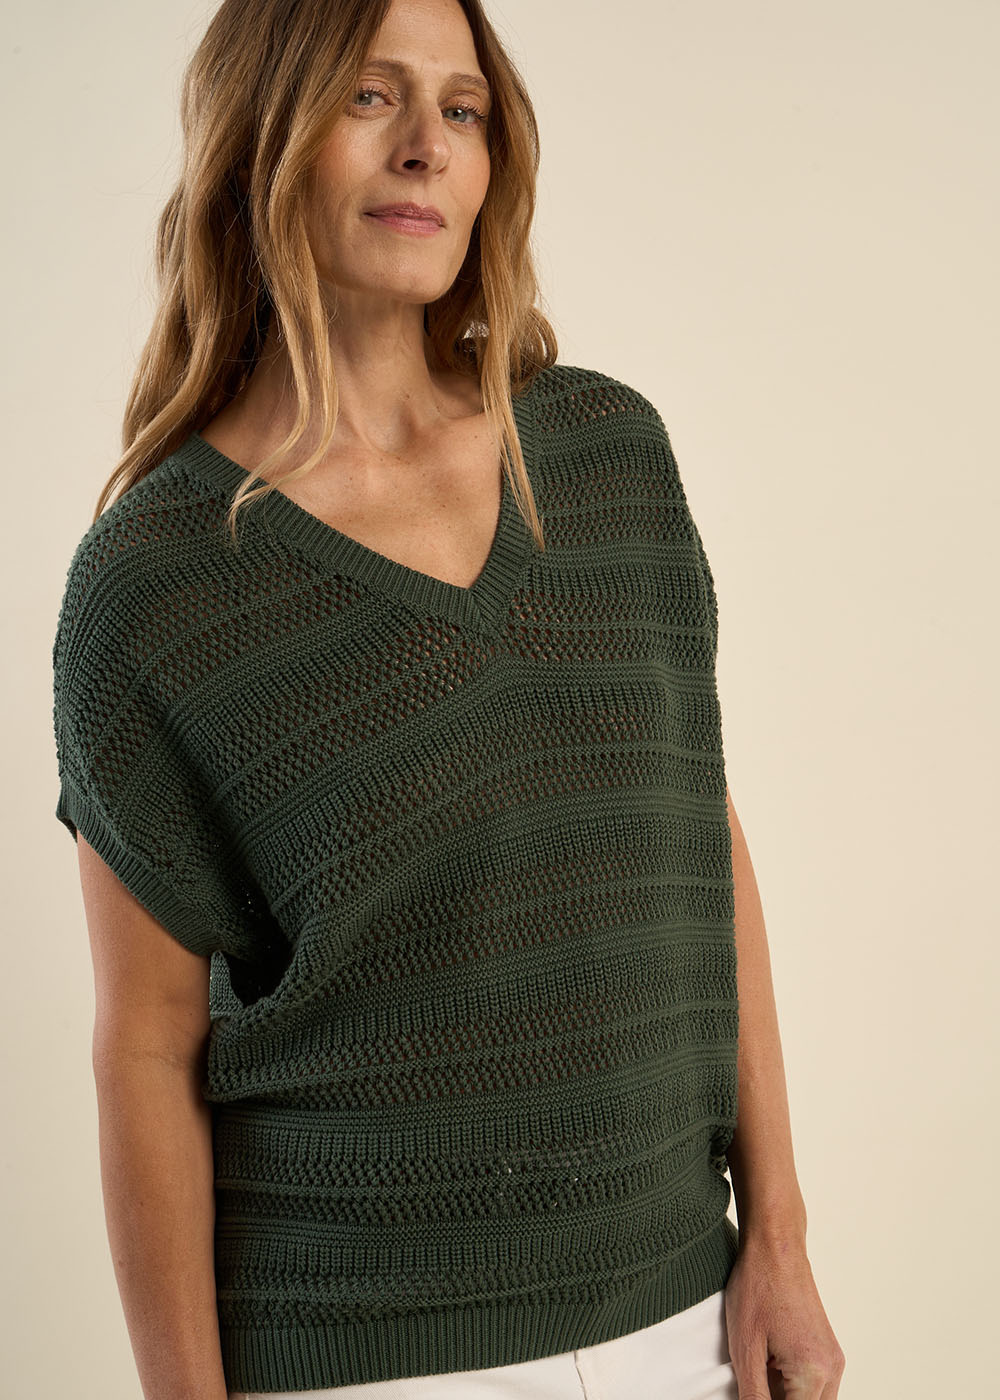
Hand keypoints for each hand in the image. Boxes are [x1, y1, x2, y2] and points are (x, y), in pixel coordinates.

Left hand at [724, 1233, 845, 1398]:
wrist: (775, 1247)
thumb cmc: (757, 1288)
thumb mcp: (745, 1350)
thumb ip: (754, 1397)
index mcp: (813, 1373)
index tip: (754, 1395)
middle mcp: (832, 1370)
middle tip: (754, 1383)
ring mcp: (833, 1359)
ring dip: (786, 1397)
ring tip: (759, 1372)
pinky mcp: (827, 1350)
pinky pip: (813, 1385)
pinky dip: (792, 1387)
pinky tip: (767, 1367)